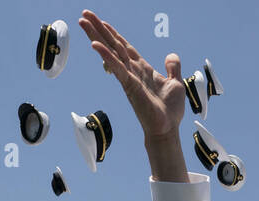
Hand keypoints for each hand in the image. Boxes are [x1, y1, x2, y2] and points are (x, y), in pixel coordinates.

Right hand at [79, 12, 184, 142]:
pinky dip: (106, 56)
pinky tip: (96, 44)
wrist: (167, 129)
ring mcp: (129, 78)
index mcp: (142, 69)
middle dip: (99, 29)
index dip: (114, 34)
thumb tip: (170, 55)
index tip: (102, 21)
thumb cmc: (170, 111)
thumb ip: (173, 68)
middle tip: (84, 14)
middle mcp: (132, 71)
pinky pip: (117, 68)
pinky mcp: (130, 86)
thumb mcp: (175, 83)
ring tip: (83, 21)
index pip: (125, 46)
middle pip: (113, 44)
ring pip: (111, 51)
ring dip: (96, 35)